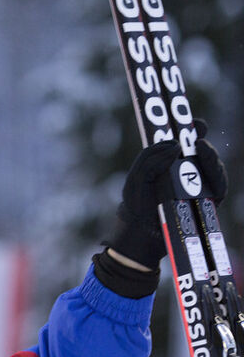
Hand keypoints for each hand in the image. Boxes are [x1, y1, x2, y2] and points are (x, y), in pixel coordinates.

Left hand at [97, 120, 228, 297]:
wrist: (142, 234)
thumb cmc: (137, 205)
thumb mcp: (136, 179)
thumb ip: (150, 159)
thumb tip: (175, 145)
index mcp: (167, 163)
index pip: (183, 143)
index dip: (191, 130)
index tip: (195, 123)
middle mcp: (185, 172)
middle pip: (202, 153)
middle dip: (203, 143)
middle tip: (199, 137)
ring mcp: (198, 186)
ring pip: (213, 167)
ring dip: (210, 158)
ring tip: (202, 150)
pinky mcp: (208, 201)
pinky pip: (219, 186)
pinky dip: (218, 177)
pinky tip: (211, 170)